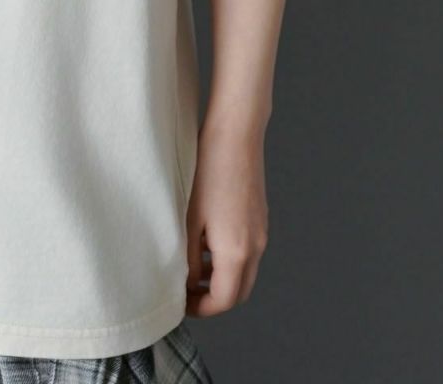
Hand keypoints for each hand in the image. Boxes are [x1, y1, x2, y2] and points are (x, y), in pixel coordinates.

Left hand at [183, 119, 269, 315]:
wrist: (235, 135)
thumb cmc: (208, 171)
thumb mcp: (190, 218)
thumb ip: (190, 257)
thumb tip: (189, 281)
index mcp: (237, 252)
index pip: (223, 301)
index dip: (201, 308)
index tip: (181, 302)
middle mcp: (256, 247)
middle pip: (238, 293)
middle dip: (213, 300)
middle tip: (187, 292)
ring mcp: (261, 233)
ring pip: (245, 274)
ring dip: (222, 281)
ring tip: (193, 268)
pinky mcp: (260, 219)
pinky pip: (248, 254)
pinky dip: (230, 262)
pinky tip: (207, 244)